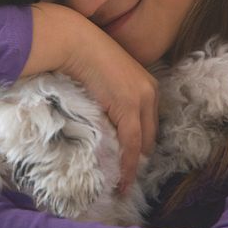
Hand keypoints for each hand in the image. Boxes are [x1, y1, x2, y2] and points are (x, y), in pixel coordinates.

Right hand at [23, 3, 158, 192]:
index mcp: (147, 86)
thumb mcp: (104, 80)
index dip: (141, 144)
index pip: (148, 124)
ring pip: (143, 143)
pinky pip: (132, 144)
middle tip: (127, 178)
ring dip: (134, 166)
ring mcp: (143, 100)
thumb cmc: (83, 56)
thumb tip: (102, 121)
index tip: (131, 162)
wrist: (76, 43)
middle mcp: (150, 93)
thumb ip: (109, 100)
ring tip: (124, 185)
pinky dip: (128, 164)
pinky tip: (122, 179)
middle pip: (150, 135)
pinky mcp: (130, 108)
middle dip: (140, 158)